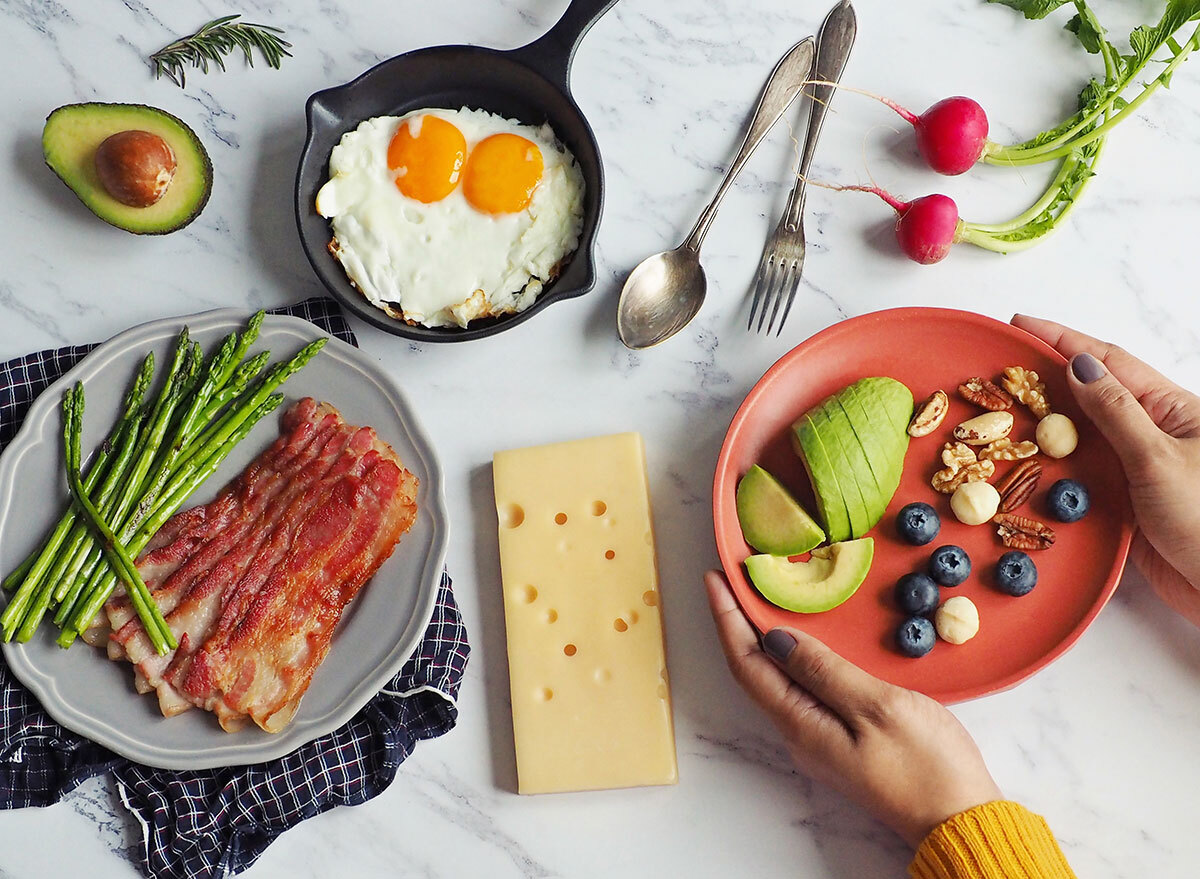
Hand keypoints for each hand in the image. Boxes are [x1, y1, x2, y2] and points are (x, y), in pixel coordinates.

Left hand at [705, 570, 1001, 847]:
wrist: (959, 819)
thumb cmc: (926, 767)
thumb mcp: (877, 707)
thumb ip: (825, 671)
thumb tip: (776, 639)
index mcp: (801, 725)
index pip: (747, 663)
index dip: (727, 618)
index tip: (715, 578)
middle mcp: (800, 733)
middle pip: (755, 670)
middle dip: (738, 623)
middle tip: (734, 578)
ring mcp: (819, 738)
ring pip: (778, 679)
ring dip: (764, 637)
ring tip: (760, 597)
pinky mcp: (841, 738)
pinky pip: (802, 688)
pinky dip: (793, 655)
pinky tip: (806, 638)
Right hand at [1012, 315, 1199, 626]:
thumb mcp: (1158, 458)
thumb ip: (1114, 412)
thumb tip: (1077, 366)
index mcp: (1170, 409)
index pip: (1108, 362)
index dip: (1061, 340)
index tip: (1020, 326)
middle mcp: (1151, 434)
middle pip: (1088, 396)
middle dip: (1044, 380)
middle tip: (997, 370)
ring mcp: (1136, 470)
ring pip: (1079, 439)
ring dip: (1041, 428)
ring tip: (997, 414)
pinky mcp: (1125, 506)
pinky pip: (1079, 480)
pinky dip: (1050, 472)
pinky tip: (1023, 467)